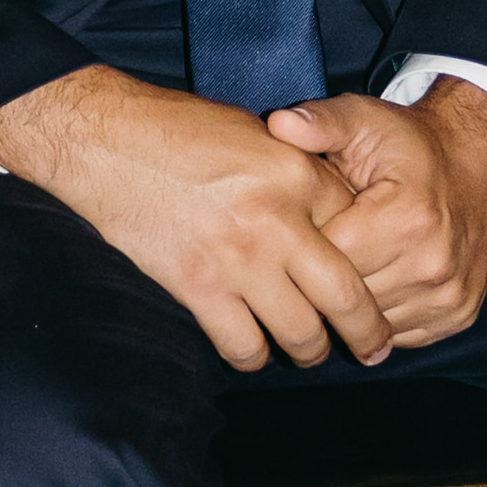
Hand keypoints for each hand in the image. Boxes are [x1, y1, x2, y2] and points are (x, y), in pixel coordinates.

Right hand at [0, 65, 400, 369]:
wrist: (107, 141)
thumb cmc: (180, 130)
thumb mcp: (259, 135)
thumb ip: (301, 176)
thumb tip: (334, 218)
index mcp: (298, 175)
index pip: (360, 232)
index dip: (373, 264)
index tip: (379, 285)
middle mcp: (278, 222)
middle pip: (347, 298)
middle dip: (369, 332)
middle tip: (376, 348)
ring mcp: (239, 261)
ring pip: (300, 335)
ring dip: (310, 352)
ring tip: (310, 353)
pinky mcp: (198, 288)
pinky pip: (243, 346)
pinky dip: (254, 357)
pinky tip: (255, 351)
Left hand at [266, 78, 486, 349]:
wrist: (479, 163)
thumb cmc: (411, 144)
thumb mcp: (365, 120)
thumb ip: (320, 123)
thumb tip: (279, 122)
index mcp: (406, 219)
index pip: (329, 260)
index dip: (305, 245)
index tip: (297, 226)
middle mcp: (432, 265)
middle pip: (347, 299)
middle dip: (324, 278)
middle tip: (316, 248)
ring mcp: (449, 297)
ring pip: (370, 325)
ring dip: (351, 303)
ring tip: (347, 263)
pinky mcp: (458, 316)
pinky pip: (397, 335)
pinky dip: (380, 315)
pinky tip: (376, 280)